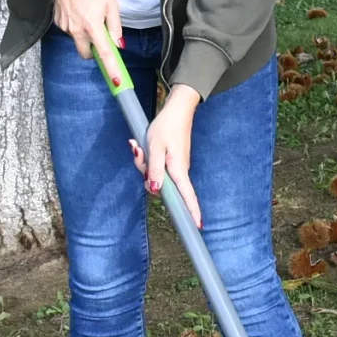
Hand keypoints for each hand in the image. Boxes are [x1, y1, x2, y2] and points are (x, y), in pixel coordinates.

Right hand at [54, 0, 124, 69]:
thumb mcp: (111, 4)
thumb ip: (115, 26)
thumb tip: (118, 44)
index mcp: (93, 27)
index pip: (104, 53)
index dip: (111, 69)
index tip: (116, 82)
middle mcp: (77, 31)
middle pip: (87, 54)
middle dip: (94, 51)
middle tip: (100, 36)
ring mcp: (66, 28)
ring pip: (78, 41)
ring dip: (85, 35)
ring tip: (88, 14)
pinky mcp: (58, 23)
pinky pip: (70, 31)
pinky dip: (76, 26)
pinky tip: (77, 11)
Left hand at [132, 88, 202, 227]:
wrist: (178, 110)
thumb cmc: (166, 126)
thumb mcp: (155, 147)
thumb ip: (154, 169)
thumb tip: (154, 189)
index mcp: (178, 169)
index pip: (187, 195)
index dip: (192, 211)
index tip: (197, 226)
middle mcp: (179, 170)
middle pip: (163, 186)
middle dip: (146, 176)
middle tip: (139, 151)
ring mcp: (177, 166)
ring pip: (158, 176)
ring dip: (145, 165)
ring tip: (140, 146)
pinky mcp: (173, 161)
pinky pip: (158, 168)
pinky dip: (149, 161)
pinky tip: (143, 147)